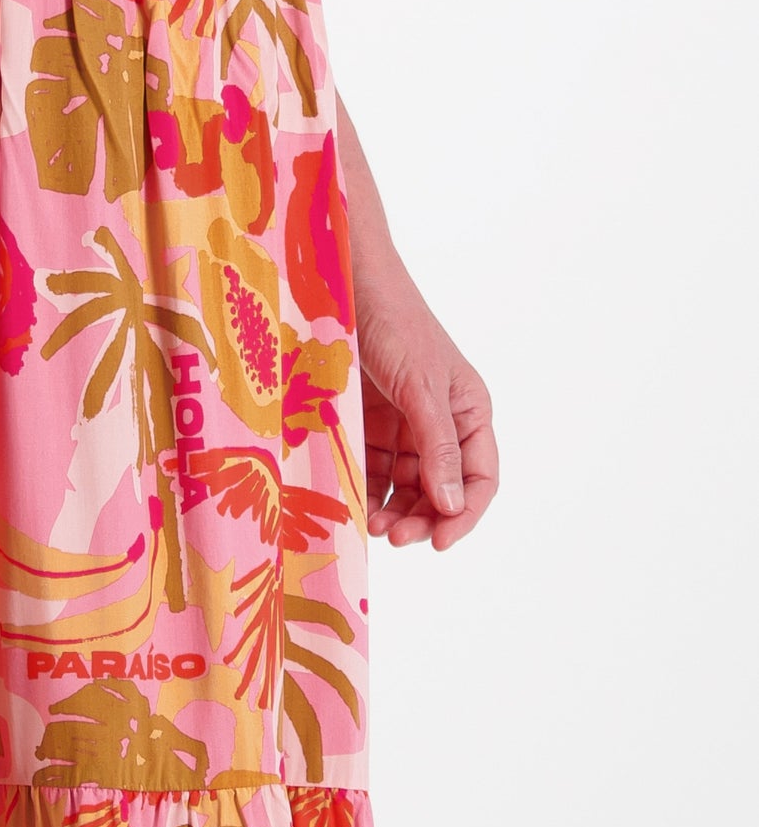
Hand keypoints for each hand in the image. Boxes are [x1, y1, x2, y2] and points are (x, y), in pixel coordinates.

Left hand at [357, 254, 499, 549]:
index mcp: (470, 412)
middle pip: (441, 488)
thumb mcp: (420, 386)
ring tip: (371, 525)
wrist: (346, 283)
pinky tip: (354, 501)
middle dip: (423, 516)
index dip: (464, 514)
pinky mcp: (370, 420)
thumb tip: (453, 505)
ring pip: (406, 483)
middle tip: (394, 536)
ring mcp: (405, 423)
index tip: (438, 542)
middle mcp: (442, 422)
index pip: (480, 478)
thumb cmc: (394, 324)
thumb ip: (436, 444)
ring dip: (393, 508)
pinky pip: (375, 465)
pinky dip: (368, 487)